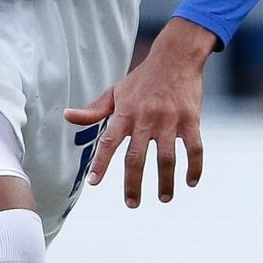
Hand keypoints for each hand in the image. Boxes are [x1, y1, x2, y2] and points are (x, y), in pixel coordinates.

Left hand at [64, 18, 217, 207]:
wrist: (175, 57)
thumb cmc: (142, 78)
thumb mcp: (115, 92)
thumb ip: (93, 109)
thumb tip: (67, 115)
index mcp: (125, 113)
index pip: (109, 141)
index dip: (101, 162)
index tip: (94, 182)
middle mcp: (146, 118)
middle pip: (137, 157)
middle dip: (133, 184)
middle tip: (131, 204)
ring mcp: (170, 120)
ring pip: (167, 158)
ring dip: (165, 182)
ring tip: (163, 198)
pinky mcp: (191, 119)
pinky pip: (195, 148)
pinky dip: (194, 167)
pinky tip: (191, 181)